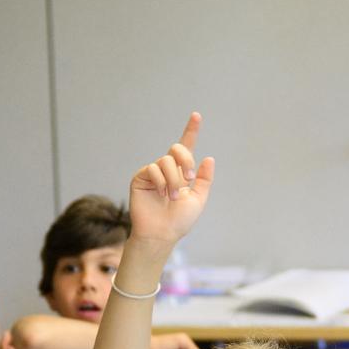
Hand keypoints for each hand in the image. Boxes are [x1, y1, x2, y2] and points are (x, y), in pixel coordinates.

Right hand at [127, 112, 214, 253]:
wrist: (162, 233)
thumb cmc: (179, 221)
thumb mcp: (198, 199)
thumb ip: (204, 179)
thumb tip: (208, 157)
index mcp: (182, 173)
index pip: (186, 148)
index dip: (191, 131)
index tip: (197, 115)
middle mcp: (167, 169)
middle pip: (177, 148)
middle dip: (186, 159)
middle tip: (189, 177)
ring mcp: (153, 173)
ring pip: (166, 160)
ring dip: (174, 179)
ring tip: (172, 196)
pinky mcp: (141, 178)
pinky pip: (153, 168)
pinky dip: (161, 181)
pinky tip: (161, 194)